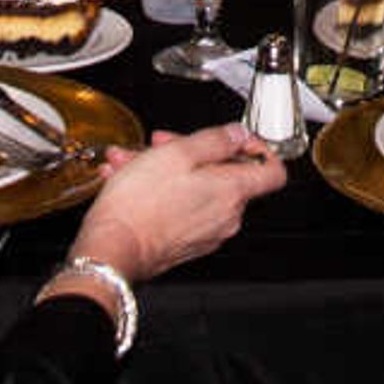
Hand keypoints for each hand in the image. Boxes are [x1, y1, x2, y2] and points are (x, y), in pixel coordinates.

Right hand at [68, 122, 284, 281]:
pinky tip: (129, 180)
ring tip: (132, 161)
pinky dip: (160, 191)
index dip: (257, 148)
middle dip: (191, 152)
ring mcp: (207, 233)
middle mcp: (226, 217)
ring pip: (196, 189)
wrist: (111, 249)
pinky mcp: (186, 243)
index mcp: (232, 191)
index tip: (235, 139)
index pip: (272, 170)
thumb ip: (215, 139)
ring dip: (166, 169)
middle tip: (163, 144)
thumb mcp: (177, 153)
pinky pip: (181, 207)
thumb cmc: (140, 206)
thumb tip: (237, 134)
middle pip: (224, 174)